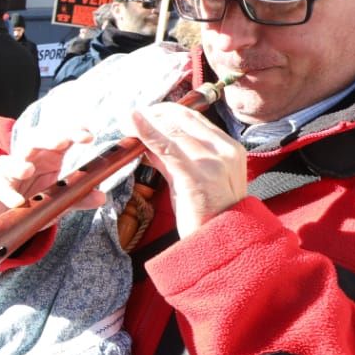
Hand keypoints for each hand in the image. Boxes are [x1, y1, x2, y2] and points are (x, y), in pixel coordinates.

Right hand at [0, 126, 103, 223]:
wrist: (3, 212)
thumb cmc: (33, 199)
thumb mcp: (58, 199)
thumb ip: (78, 197)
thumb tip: (102, 197)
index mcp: (49, 155)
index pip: (60, 136)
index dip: (73, 132)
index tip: (88, 136)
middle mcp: (28, 157)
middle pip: (35, 139)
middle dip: (49, 138)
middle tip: (63, 142)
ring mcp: (8, 169)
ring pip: (11, 159)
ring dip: (19, 164)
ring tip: (28, 170)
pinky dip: (7, 193)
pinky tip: (18, 202)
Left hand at [129, 103, 246, 238]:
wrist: (221, 243)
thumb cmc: (206, 214)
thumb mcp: (193, 178)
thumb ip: (174, 158)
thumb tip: (149, 143)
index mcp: (229, 148)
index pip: (194, 118)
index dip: (166, 112)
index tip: (146, 113)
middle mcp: (225, 150)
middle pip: (183, 120)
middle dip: (154, 115)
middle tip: (130, 118)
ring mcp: (213, 162)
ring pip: (174, 131)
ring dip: (146, 123)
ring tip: (126, 122)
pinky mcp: (196, 176)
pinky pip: (167, 148)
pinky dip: (147, 134)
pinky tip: (132, 124)